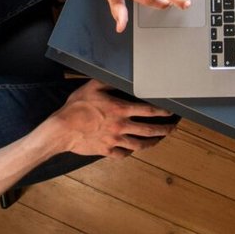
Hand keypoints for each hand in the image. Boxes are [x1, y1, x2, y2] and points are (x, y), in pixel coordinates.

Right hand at [47, 80, 177, 158]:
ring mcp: (115, 140)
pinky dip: (130, 153)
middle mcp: (121, 126)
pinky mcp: (106, 151)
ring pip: (139, 145)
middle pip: (149, 130)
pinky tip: (133, 150)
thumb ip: (109, 82)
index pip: (148, 111)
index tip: (171, 113)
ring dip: (152, 143)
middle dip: (164, 130)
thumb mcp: (93, 87)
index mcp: (120, 109)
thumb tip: (121, 79)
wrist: (62, 129)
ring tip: (159, 140)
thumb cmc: (76, 106)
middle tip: (172, 128)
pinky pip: (122, 154)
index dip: (162, 112)